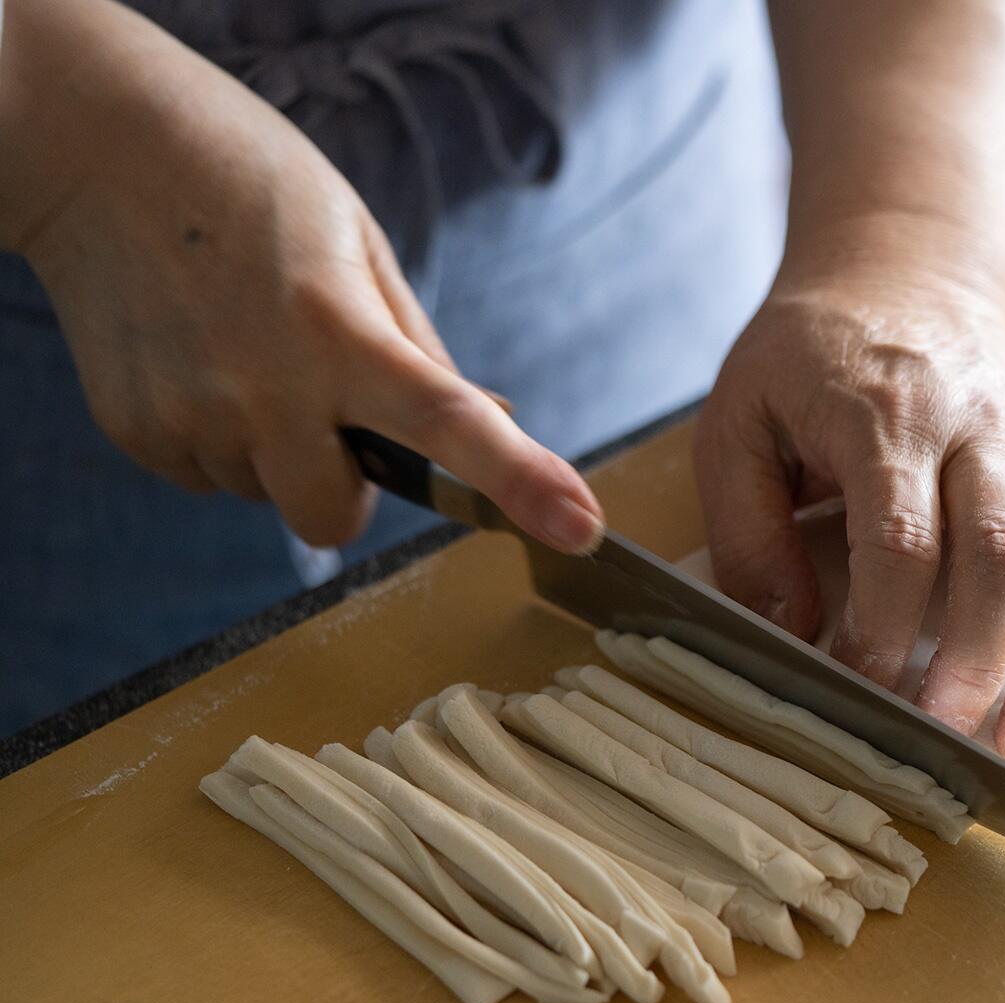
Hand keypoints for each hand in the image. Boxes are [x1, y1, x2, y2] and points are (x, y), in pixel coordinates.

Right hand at [1, 0, 601, 550]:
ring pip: (266, 493)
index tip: (583, 526)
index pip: (448, 424)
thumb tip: (490, 425)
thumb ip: (420, 351)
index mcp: (340, 332)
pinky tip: (199, 356)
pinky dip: (218, 436)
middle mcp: (263, 388)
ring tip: (244, 345)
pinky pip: (208, 475)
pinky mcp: (136, 430)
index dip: (521, 482)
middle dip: (346, 483)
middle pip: (333, 517)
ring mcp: (189, 416)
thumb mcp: (360, 249)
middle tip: (326, 402)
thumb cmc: (254, 188)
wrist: (96, 148)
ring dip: (275, 447)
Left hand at [694, 264, 1004, 768]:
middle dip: (982, 663)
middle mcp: (985, 429)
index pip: (903, 540)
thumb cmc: (808, 359)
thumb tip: (788, 634)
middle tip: (948, 743)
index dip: (883, 631)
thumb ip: (745, 528)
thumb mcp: (735, 421)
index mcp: (889, 416)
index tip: (859, 694)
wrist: (900, 277)